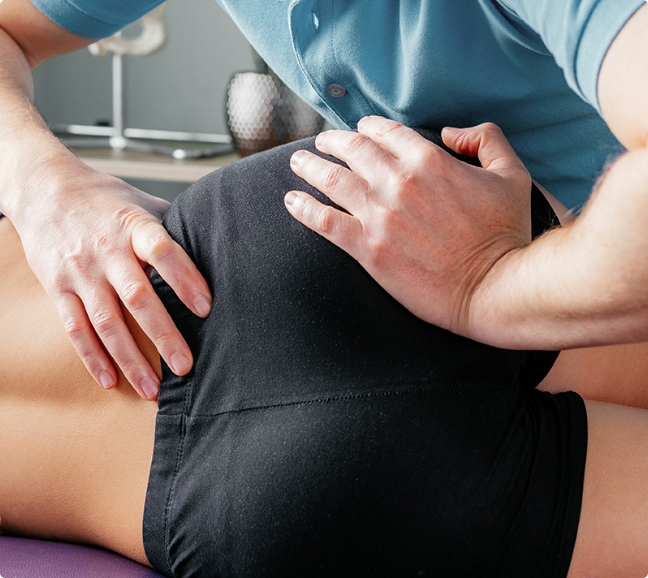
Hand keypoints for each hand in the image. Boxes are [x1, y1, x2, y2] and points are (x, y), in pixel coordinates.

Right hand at [10, 158, 211, 399]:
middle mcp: (107, 251)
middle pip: (137, 297)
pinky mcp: (58, 289)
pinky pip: (75, 328)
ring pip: (106, 322)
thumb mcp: (143, 203)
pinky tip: (111, 381)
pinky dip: (93, 357)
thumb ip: (175, 228)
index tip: (206, 308)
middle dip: (163, 335)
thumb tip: (217, 249)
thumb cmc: (106, 199)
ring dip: (130, 359)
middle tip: (186, 366)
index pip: (163, 251)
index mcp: (134, 226)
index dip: (185, 279)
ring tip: (153, 389)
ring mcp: (80, 272)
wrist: (45, 188)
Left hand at [284, 116, 530, 337]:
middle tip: (320, 143)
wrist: (493, 287)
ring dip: (309, 167)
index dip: (368, 128)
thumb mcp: (511, 174)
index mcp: (430, 161)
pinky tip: (291, 201)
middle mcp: (398, 182)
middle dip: (332, 142)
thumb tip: (452, 132)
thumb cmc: (506, 234)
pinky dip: (303, 208)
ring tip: (296, 163)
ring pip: (332, 180)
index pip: (386, 133)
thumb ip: (486, 140)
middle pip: (353, 150)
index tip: (358, 130)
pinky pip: (324, 221)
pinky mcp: (368, 248)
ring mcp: (379, 216)